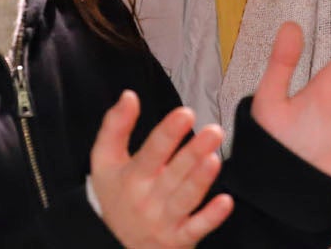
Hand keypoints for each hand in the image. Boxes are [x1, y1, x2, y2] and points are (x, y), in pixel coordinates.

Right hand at [88, 91, 234, 247]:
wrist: (109, 243)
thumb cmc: (115, 194)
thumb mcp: (104, 160)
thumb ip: (115, 126)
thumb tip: (129, 96)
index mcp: (132, 176)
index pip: (151, 151)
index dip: (168, 132)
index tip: (185, 114)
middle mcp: (148, 198)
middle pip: (174, 173)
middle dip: (194, 152)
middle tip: (214, 131)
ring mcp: (164, 220)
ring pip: (186, 198)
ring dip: (201, 180)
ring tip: (215, 159)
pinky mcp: (178, 239)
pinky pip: (196, 228)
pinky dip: (211, 217)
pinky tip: (226, 201)